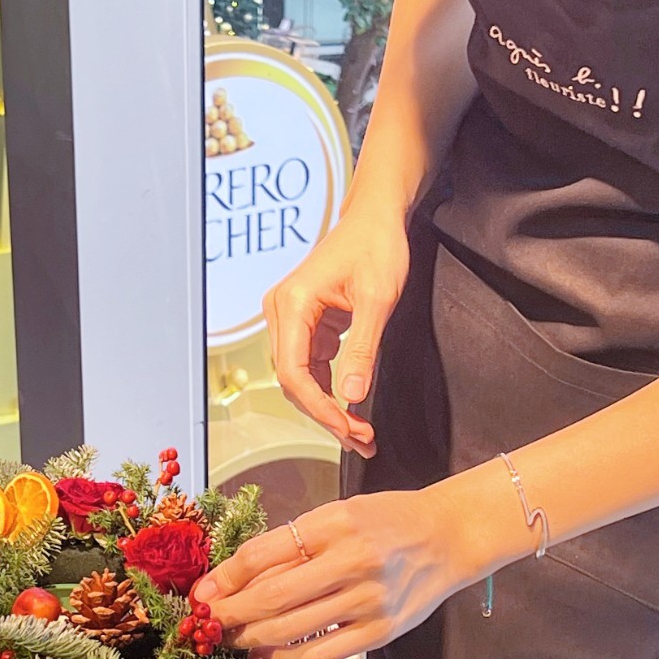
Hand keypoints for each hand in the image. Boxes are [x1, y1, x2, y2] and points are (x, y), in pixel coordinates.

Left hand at [197, 486, 479, 658]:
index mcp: (335, 524)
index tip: (202, 593)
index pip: (263, 555)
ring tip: (230, 637)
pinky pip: (318, 655)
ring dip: (249, 638)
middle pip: (271, 597)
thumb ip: (292, 543)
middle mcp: (352, 562)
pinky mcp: (379, 632)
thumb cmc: (386, 522)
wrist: (448, 538)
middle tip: (206, 622)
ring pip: (289, 630)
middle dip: (229, 614)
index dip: (225, 578)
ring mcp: (367, 601)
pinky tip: (264, 654)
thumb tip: (235, 576)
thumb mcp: (338, 514)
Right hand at [263, 194, 409, 456]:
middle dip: (326, 415)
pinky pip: (311, 367)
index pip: (294, 373)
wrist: (374, 218)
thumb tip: (353, 397)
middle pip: (293, 381)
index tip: (350, 429)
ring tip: (361, 434)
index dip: (320, 408)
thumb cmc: (376, 246)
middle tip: (362, 440)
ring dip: (328, 408)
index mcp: (292, 305)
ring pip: (301, 378)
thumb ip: (363, 350)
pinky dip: (330, 390)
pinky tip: (352, 409)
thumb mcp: (377, 300)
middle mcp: (281, 312)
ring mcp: (290, 318)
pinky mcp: (304, 323)